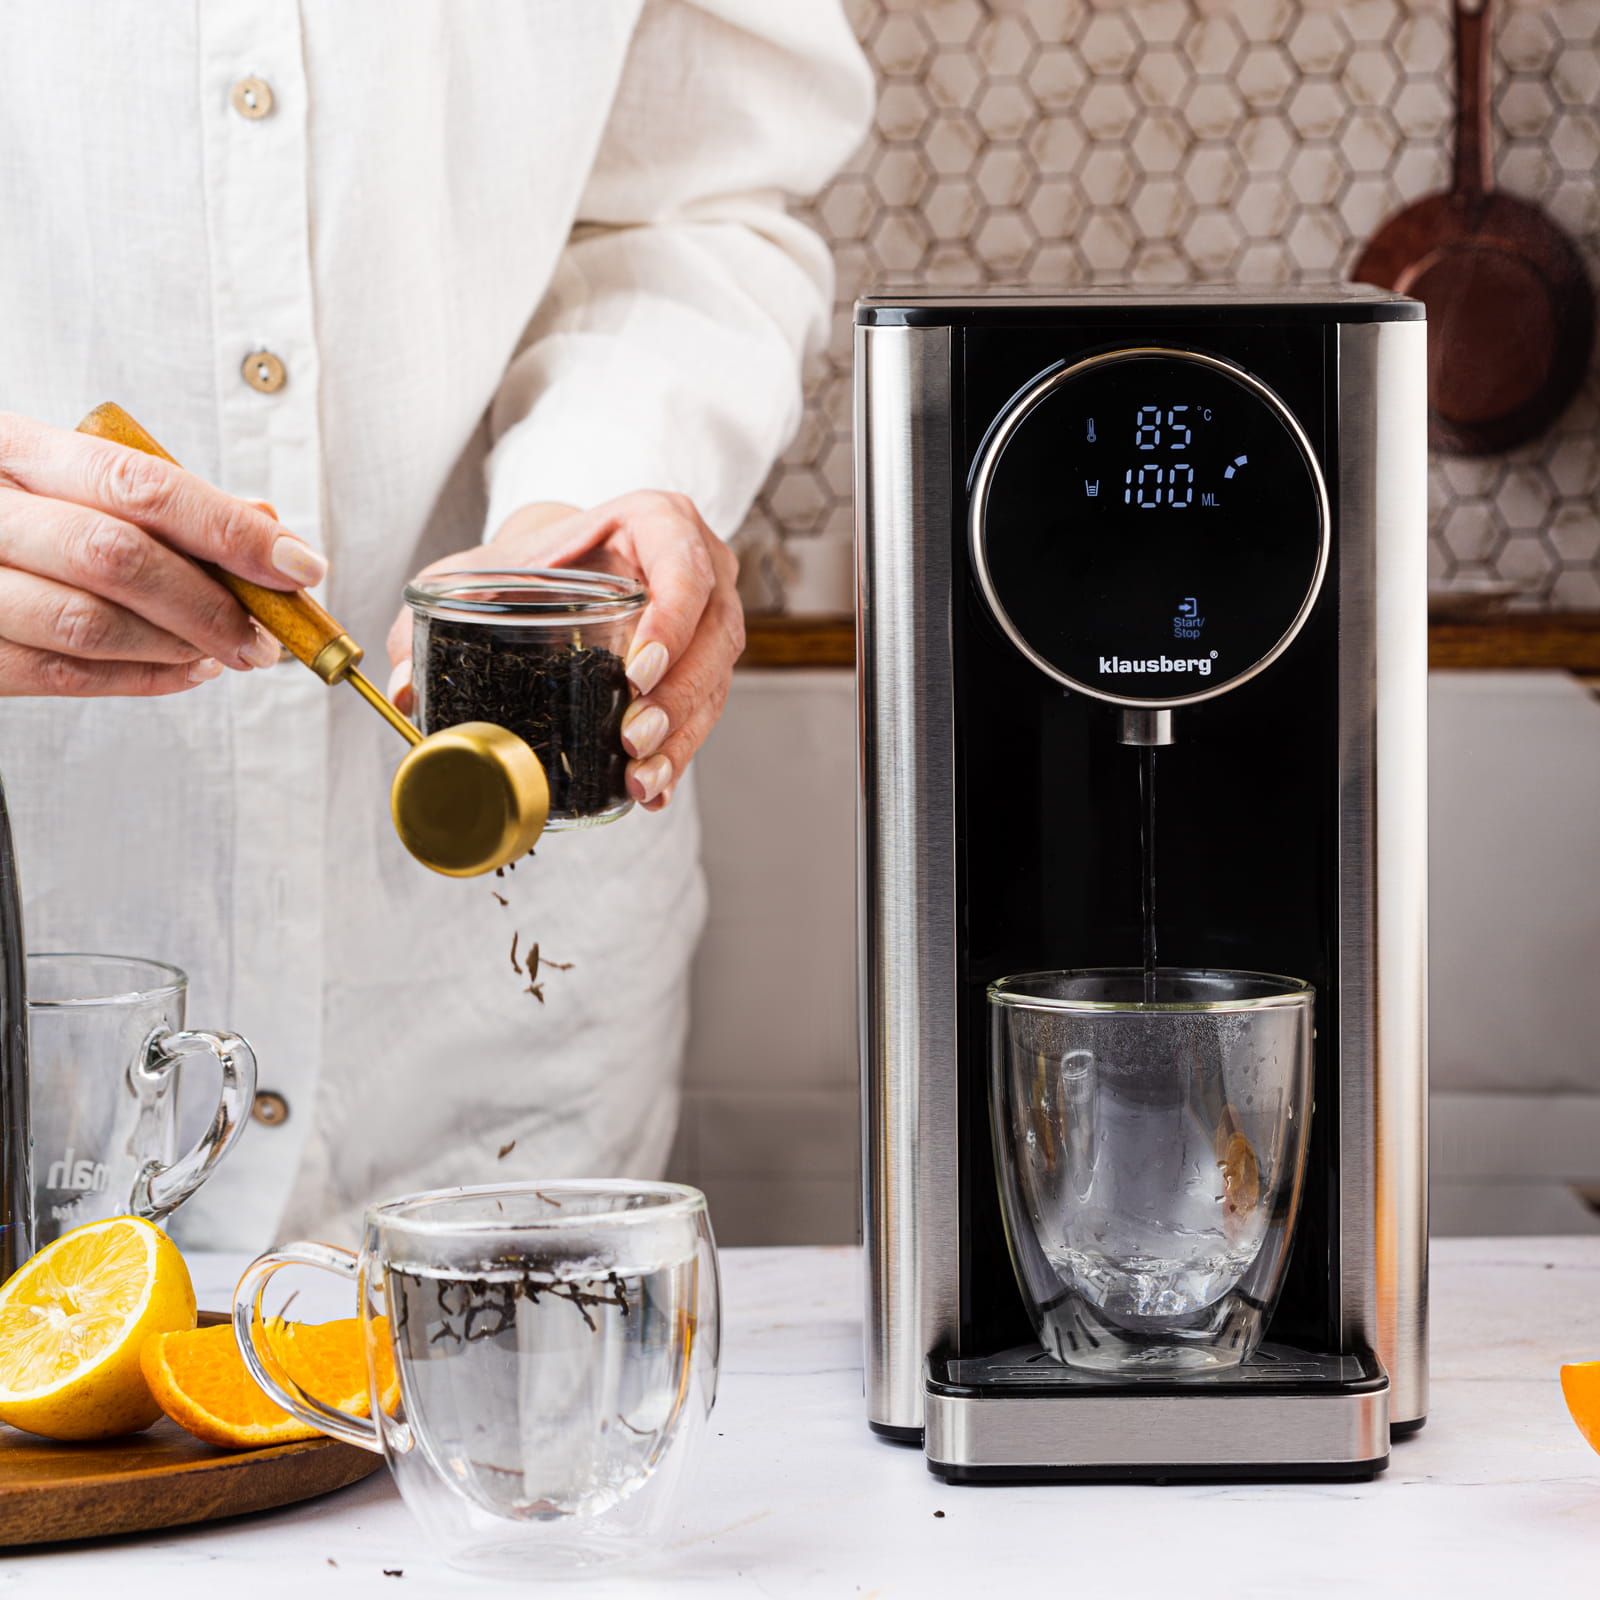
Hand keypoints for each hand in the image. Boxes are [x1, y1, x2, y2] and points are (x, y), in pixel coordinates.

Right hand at [0, 413, 324, 696]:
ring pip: (88, 625)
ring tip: (230, 652)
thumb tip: (264, 527)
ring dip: (181, 647)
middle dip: (212, 604)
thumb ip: (157, 500)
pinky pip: (61, 675)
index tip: (297, 564)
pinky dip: (142, 679)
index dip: (230, 530)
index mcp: (11, 448)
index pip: (140, 485)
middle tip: (267, 633)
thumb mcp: (66, 476)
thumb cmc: (12, 506)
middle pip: (117, 558)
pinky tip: (185, 670)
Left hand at [388, 491, 742, 810]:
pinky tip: (651, 790)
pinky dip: (679, 753)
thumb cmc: (530, 562)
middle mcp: (701, 566)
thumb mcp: (483, 570)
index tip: (638, 670)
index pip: (685, 567)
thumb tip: (403, 686)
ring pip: (715, 681)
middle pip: (712, 635)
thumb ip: (436, 613)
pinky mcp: (707, 662)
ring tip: (639, 777)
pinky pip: (706, 710)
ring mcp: (712, 616)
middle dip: (676, 698)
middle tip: (632, 739)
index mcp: (658, 522)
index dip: (673, 619)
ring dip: (680, 736)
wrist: (562, 563)